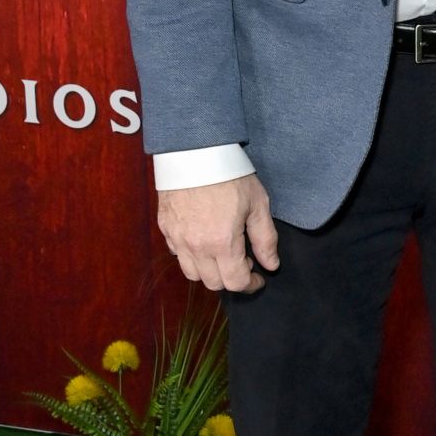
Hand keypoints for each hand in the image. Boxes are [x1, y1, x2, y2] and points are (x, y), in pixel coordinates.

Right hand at [157, 174, 279, 294]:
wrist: (194, 150)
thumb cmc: (231, 174)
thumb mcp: (258, 203)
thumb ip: (265, 238)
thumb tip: (271, 265)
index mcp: (222, 243)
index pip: (235, 282)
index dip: (251, 285)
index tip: (259, 278)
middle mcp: (196, 247)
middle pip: (213, 283)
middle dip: (231, 279)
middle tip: (243, 261)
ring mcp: (177, 239)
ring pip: (192, 273)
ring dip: (209, 271)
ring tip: (222, 253)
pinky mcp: (165, 227)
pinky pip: (177, 254)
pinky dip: (190, 256)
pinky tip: (202, 240)